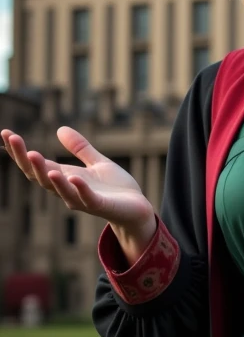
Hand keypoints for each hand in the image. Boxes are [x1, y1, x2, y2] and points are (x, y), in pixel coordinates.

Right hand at [1, 125, 154, 229]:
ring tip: (35, 155)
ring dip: (46, 173)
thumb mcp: (97, 162)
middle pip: (39, 176)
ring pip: (59, 189)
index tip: (6, 133)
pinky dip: (78, 188)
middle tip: (14, 139)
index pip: (36, 165)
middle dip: (25, 159)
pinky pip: (86, 199)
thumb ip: (80, 148)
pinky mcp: (100, 206)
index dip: (19, 151)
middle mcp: (68, 190)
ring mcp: (82, 199)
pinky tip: (71, 176)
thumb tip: (60, 129)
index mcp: (64, 178)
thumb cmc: (116, 188)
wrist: (137, 208)